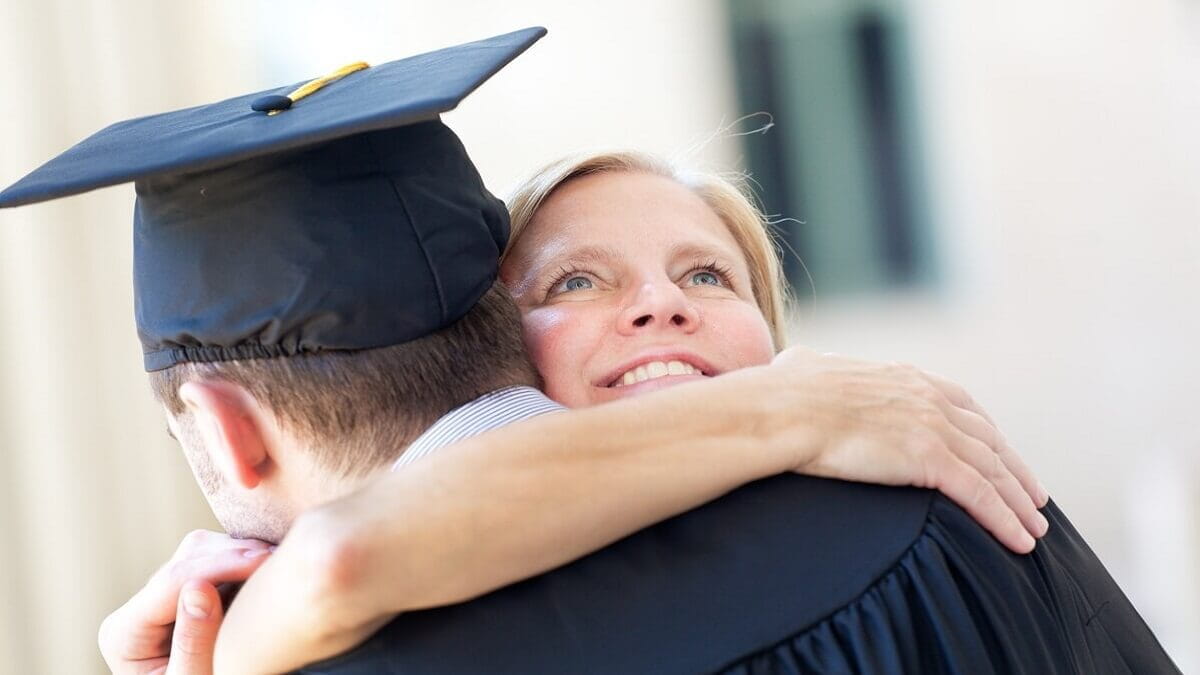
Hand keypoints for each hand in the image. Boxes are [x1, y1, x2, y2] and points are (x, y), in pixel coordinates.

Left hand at [98, 530, 271, 673]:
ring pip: (200, 553)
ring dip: (238, 554)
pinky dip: (242, 562)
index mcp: (124, 634)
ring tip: (275, 562)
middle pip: (185, 561)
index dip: (216, 567)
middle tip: (277, 556)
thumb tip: (200, 589)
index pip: (169, 583)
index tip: (261, 560)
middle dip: (231, 555)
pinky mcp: (188, 595)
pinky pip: (215, 562)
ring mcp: (163, 598)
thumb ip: (194, 641)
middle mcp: (138, 609)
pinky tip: (266, 568)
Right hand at [768, 347, 1048, 553]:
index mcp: (903, 376)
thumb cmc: (778, 393)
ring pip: (992, 469)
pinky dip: (1003, 519)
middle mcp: (927, 397)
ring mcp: (932, 426)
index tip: (998, 452)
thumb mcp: (805, 367)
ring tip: (1032, 528)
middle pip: (988, 438)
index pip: (961, 404)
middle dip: (1014, 469)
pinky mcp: (928, 459)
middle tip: (1033, 496)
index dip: (984, 432)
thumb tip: (796, 367)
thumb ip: (816, 369)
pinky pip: (980, 494)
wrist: (777, 411)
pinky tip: (1018, 541)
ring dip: (1018, 502)